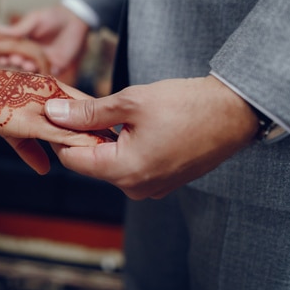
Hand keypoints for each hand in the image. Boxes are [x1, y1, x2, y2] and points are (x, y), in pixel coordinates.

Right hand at [0, 5, 89, 75]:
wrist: (75, 18)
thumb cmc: (52, 16)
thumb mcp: (33, 20)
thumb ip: (18, 28)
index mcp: (24, 44)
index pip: (10, 52)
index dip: (4, 55)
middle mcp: (32, 55)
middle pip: (19, 63)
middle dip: (15, 62)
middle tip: (13, 59)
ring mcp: (44, 62)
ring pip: (32, 70)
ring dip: (27, 68)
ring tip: (25, 63)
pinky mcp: (57, 66)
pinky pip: (48, 74)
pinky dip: (42, 75)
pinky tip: (38, 72)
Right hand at [0, 66, 112, 173]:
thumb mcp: (10, 125)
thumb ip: (29, 147)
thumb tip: (45, 169)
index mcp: (47, 91)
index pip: (82, 106)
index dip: (99, 121)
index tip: (117, 136)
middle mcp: (48, 95)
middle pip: (86, 114)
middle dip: (104, 130)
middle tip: (127, 145)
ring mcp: (39, 107)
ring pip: (77, 125)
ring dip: (96, 139)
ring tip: (117, 152)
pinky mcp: (28, 120)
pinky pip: (57, 133)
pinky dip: (74, 144)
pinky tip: (89, 154)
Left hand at [44, 75, 259, 198]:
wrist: (235, 112)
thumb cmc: (187, 105)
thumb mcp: (131, 102)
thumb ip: (88, 112)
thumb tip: (54, 113)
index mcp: (125, 171)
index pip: (73, 160)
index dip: (62, 134)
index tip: (61, 111)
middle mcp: (137, 187)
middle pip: (91, 163)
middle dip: (84, 135)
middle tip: (86, 105)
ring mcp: (152, 187)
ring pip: (111, 164)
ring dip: (106, 140)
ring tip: (113, 112)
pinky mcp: (164, 181)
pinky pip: (132, 166)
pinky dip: (125, 147)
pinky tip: (133, 125)